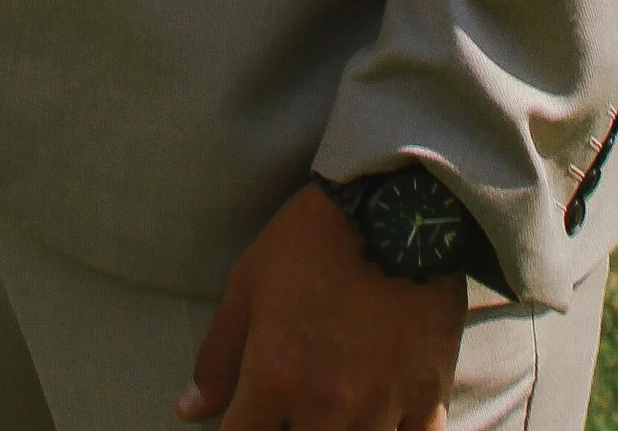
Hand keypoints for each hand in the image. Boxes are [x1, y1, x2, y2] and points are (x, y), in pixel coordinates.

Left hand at [177, 184, 463, 430]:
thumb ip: (218, 355)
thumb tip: (188, 409)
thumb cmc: (312, 241)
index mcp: (275, 375)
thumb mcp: (249, 284)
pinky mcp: (429, 403)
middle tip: (295, 409)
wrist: (395, 208)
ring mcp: (381, 408)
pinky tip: (384, 422)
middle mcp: (326, 404)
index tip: (249, 418)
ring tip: (336, 412)